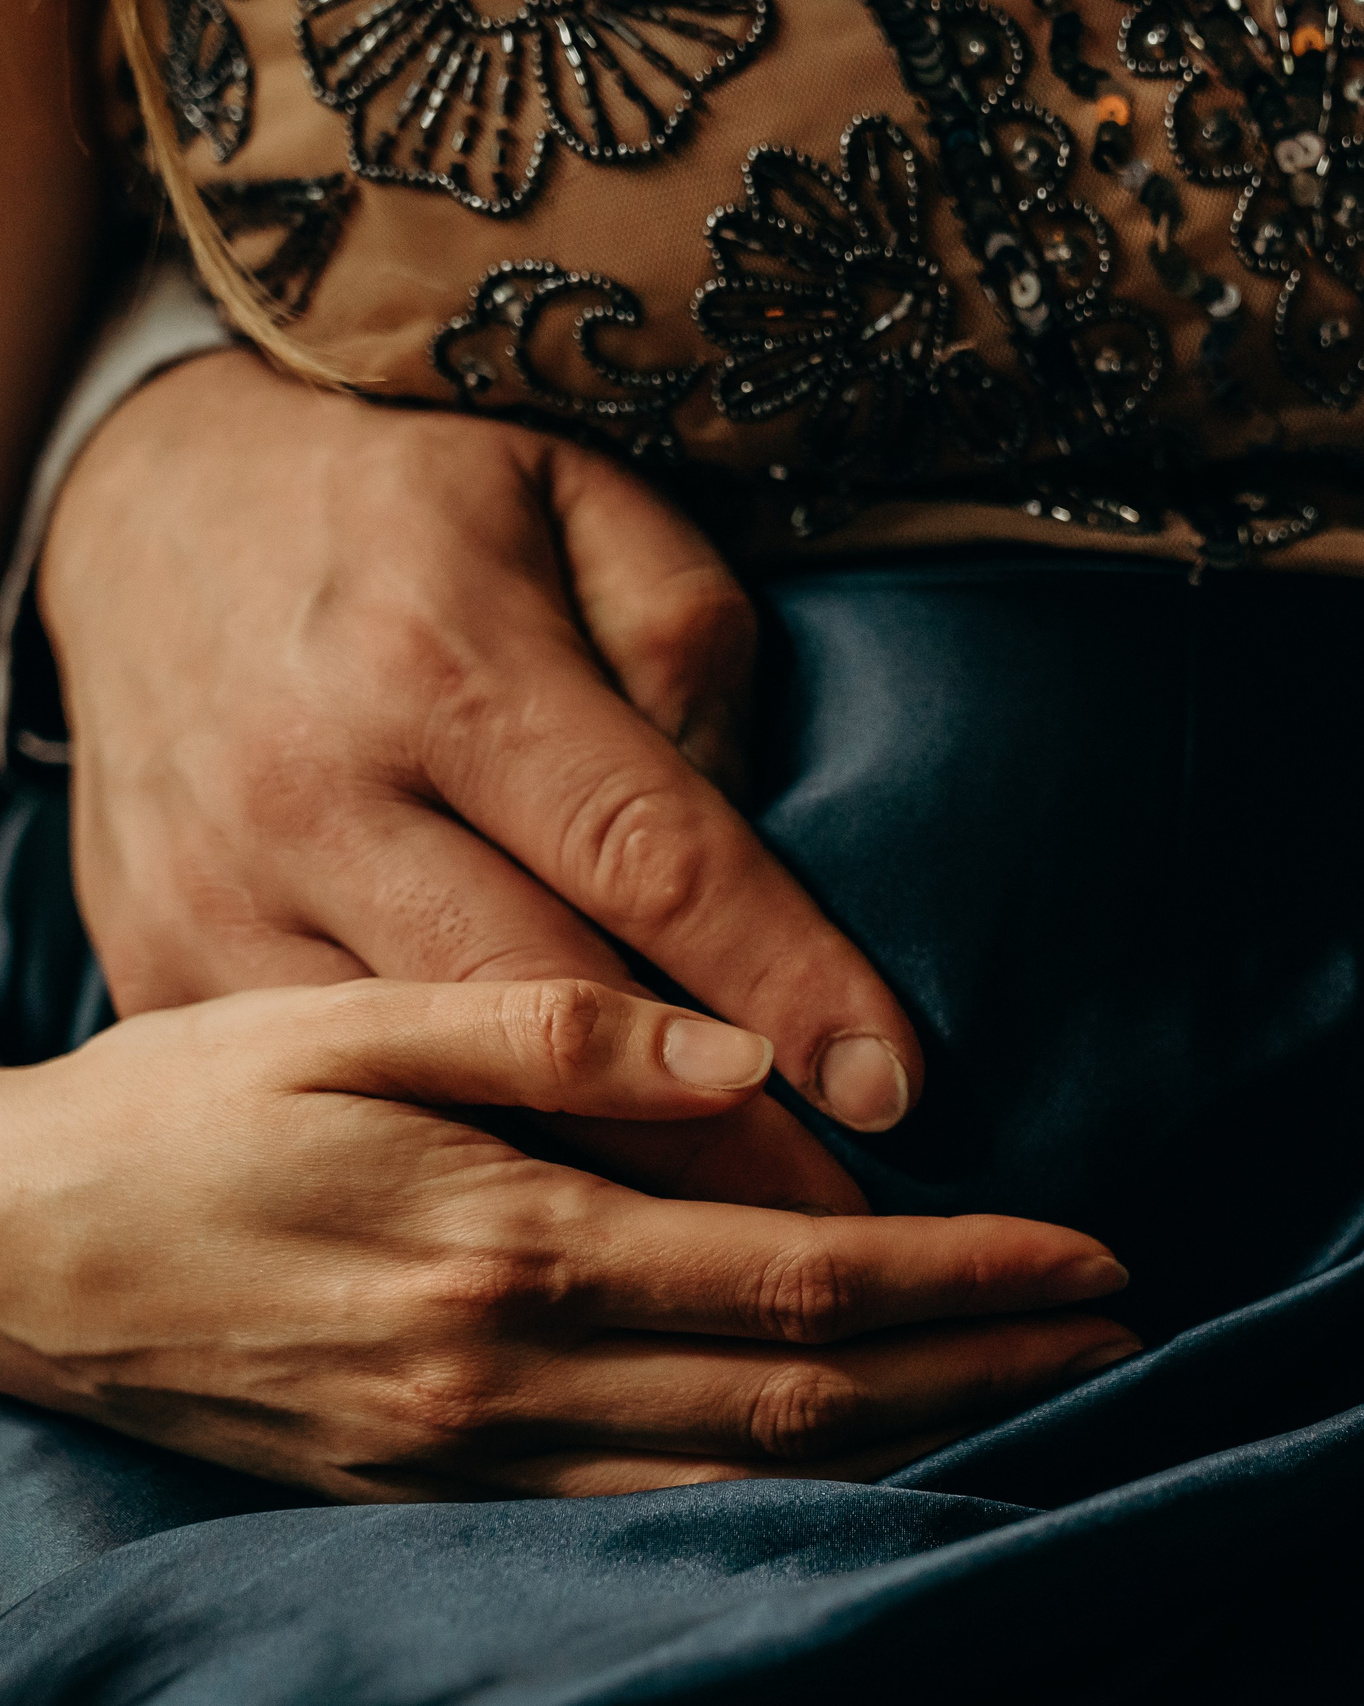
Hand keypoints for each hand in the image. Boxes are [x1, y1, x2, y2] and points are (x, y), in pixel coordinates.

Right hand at [0, 980, 1136, 1499]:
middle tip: (1107, 1340)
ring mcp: (466, 1460)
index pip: (789, 1282)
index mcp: (496, 1246)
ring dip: (904, 1439)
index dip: (954, 1272)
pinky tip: (840, 1458)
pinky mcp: (430, 1490)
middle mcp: (499, 1381)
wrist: (19, 1256)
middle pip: (796, 1399)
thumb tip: (735, 1057)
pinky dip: (775, 1487)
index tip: (1076, 1254)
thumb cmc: (173, 1115)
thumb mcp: (337, 1024)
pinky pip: (644, 1509)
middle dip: (974, 1370)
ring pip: (739, 1474)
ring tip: (1024, 1399)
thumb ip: (540, 1033)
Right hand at [41, 348, 920, 1209]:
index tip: (887, 1087)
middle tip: (842, 1234)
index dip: (783, 977)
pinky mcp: (163, 964)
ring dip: (592, 1182)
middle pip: (548, 1009)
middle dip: (711, 1142)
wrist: (149, 516)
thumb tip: (748, 830)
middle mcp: (318, 793)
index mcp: (442, 662)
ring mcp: (220, 894)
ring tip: (723, 1259)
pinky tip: (551, 1213)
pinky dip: (447, 1165)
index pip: (649, 853)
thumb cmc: (400, 508)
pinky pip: (330, 1098)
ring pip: (431, 1090)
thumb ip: (682, 647)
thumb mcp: (571, 500)